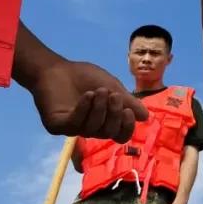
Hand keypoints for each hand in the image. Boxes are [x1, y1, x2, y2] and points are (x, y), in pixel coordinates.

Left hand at [26, 60, 147, 143]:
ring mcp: (73, 129)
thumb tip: (145, 117)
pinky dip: (83, 110)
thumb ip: (128, 102)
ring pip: (92, 129)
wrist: (57, 68)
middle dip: (114, 114)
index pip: (120, 135)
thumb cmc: (85, 77)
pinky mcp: (57, 125)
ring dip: (99, 109)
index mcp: (104, 122)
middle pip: (109, 133)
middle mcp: (90, 129)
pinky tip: (87, 96)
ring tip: (99, 91)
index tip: (129, 111)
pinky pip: (74, 124)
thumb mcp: (112, 87)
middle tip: (113, 95)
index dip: (127, 127)